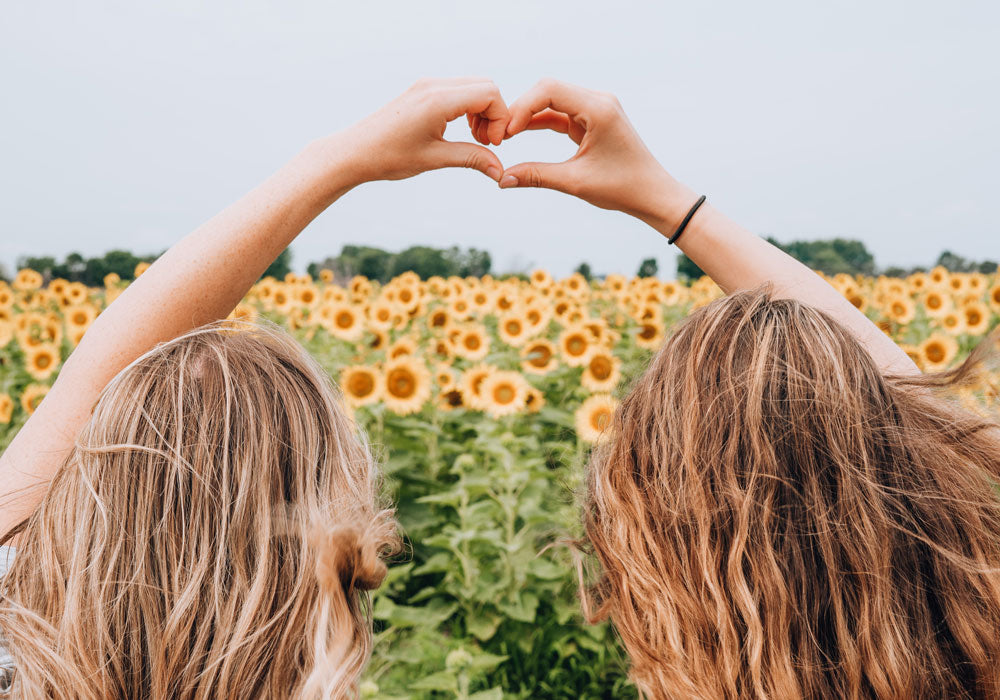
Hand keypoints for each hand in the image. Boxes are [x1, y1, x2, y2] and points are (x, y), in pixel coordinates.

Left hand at [340, 77, 509, 184]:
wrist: (355, 152)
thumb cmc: (388, 156)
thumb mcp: (434, 159)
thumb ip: (472, 158)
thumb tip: (500, 171)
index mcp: (438, 99)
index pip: (489, 94)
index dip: (500, 119)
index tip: (492, 145)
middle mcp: (434, 85)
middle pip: (486, 86)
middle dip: (494, 114)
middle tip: (486, 143)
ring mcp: (427, 85)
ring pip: (473, 87)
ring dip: (482, 112)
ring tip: (474, 140)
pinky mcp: (422, 90)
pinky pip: (458, 91)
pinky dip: (468, 108)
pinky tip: (461, 131)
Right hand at [500, 78, 697, 228]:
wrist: (652, 194)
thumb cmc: (623, 188)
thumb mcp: (575, 183)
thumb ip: (537, 176)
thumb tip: (502, 179)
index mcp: (598, 108)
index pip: (549, 90)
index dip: (522, 107)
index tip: (505, 132)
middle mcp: (598, 100)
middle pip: (548, 89)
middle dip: (521, 109)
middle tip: (500, 134)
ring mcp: (596, 107)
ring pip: (552, 100)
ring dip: (528, 115)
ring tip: (505, 136)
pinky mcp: (593, 119)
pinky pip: (560, 114)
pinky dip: (540, 122)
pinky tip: (519, 134)